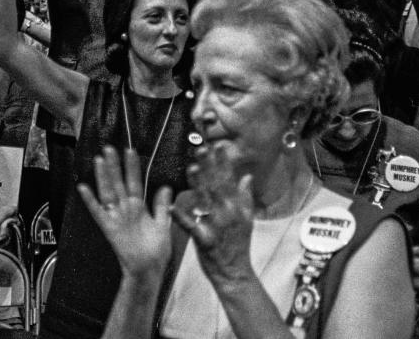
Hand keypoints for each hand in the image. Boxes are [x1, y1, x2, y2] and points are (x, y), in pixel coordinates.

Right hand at [79, 146, 171, 279]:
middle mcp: (126, 209)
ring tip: (98, 160)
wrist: (149, 270)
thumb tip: (166, 187)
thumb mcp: (163, 225)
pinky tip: (83, 187)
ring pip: (108, 192)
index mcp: (139, 207)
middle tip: (109, 147)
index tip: (129, 150)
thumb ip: (162, 206)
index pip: (134, 181)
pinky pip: (98, 212)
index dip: (132, 167)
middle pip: (118, 182)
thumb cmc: (156, 250)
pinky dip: (90, 200)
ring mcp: (116, 217)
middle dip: (114, 165)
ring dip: (103, 176)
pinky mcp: (109, 228)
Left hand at [169, 144, 255, 287]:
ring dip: (197, 184)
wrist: (235, 272)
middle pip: (216, 185)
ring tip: (190, 168)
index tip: (216, 145)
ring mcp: (217, 226)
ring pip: (205, 201)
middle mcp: (228, 213)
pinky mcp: (205, 240)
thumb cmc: (238, 244)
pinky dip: (181, 216)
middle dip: (208, 166)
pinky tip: (171, 206)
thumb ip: (245, 196)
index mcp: (237, 206)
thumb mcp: (247, 219)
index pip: (229, 179)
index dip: (222, 162)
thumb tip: (247, 176)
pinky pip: (191, 226)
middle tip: (200, 148)